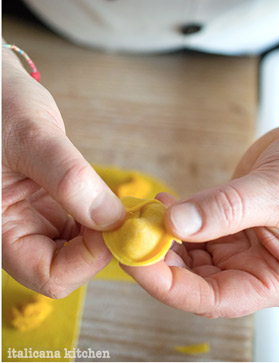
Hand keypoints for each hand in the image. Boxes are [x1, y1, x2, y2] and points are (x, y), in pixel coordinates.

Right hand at [2, 48, 123, 297]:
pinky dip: (102, 217)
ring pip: (77, 250)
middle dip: (102, 247)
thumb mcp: (32, 138)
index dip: (88, 258)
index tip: (116, 224)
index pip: (48, 274)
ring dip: (105, 233)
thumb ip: (69, 179)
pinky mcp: (48, 208)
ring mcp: (32, 222)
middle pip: (66, 268)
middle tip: (130, 216)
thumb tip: (112, 220)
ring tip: (124, 205)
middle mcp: (13, 233)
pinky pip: (81, 227)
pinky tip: (111, 198)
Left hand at [123, 107, 278, 317]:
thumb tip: (178, 223)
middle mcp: (254, 270)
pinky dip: (171, 222)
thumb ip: (226, 209)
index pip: (214, 297)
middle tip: (133, 235)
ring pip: (188, 259)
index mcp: (275, 279)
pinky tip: (160, 205)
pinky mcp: (225, 229)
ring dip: (162, 240)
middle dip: (161, 260)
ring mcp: (237, 250)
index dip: (171, 285)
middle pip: (195, 281)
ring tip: (143, 217)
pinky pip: (191, 234)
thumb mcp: (274, 190)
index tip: (139, 259)